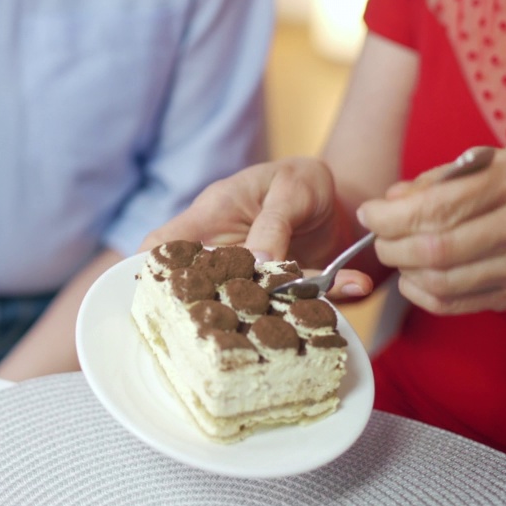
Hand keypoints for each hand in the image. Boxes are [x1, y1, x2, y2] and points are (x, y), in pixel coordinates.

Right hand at [141, 157, 372, 297]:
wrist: (339, 198)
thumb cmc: (299, 180)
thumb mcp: (289, 190)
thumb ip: (272, 223)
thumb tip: (258, 262)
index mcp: (209, 219)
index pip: (161, 247)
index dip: (148, 272)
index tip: (152, 297)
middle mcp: (224, 253)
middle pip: (198, 290)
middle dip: (209, 311)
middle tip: (233, 325)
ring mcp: (252, 279)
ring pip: (251, 306)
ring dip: (281, 311)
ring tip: (308, 305)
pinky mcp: (286, 294)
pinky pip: (300, 306)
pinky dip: (329, 300)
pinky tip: (357, 284)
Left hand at [357, 147, 505, 313]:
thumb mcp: (501, 165)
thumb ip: (443, 179)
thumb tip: (390, 200)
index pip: (439, 205)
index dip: (392, 215)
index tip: (370, 213)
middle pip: (436, 247)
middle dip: (391, 245)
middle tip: (378, 238)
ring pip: (442, 280)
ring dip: (404, 271)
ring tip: (395, 255)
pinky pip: (454, 304)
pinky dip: (421, 294)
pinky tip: (413, 279)